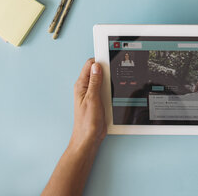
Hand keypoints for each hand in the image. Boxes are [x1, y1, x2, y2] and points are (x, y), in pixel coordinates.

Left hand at [42, 59, 105, 195]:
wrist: (89, 138)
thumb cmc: (87, 122)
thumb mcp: (92, 99)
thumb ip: (95, 82)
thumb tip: (97, 66)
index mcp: (81, 85)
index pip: (90, 65)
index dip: (100, 61)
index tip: (109, 59)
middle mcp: (86, 88)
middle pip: (98, 71)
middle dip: (107, 69)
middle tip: (115, 71)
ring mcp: (93, 94)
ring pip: (104, 80)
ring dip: (110, 80)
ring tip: (116, 82)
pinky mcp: (99, 100)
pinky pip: (107, 89)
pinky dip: (112, 88)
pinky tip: (116, 91)